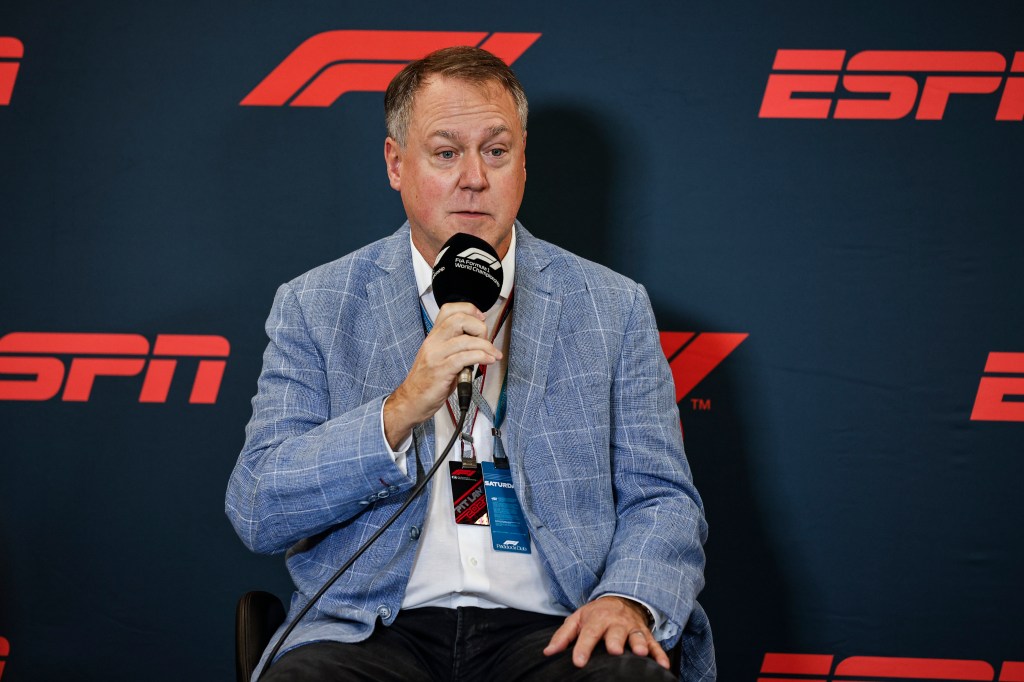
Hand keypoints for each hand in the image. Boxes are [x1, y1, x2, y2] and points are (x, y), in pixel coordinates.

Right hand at [383, 302, 501, 447]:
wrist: (411, 401)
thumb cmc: (427, 381)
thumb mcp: (440, 357)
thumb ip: (456, 346)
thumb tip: (479, 340)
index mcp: (434, 336)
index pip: (449, 309)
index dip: (469, 309)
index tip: (481, 318)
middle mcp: (434, 342)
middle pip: (459, 319)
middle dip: (479, 327)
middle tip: (486, 340)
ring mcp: (436, 356)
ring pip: (465, 340)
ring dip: (485, 346)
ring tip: (492, 354)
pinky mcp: (441, 371)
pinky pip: (465, 358)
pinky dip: (481, 357)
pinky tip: (487, 361)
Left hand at [542, 595, 669, 669]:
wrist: (621, 598)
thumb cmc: (595, 614)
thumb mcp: (577, 619)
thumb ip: (563, 636)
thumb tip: (548, 652)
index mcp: (597, 619)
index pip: (589, 634)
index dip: (583, 648)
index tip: (578, 662)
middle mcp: (616, 623)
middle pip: (616, 633)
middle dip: (616, 641)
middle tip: (615, 651)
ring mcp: (632, 628)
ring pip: (637, 636)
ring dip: (639, 644)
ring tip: (640, 653)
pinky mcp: (645, 634)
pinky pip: (654, 644)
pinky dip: (659, 654)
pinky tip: (663, 665)